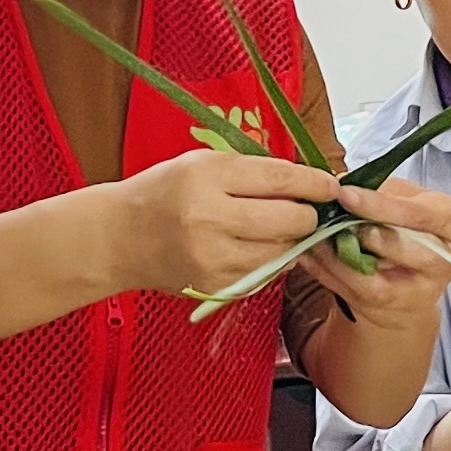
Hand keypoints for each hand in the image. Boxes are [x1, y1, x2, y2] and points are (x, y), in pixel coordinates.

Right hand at [117, 146, 343, 298]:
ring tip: (280, 226)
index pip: (279, 179)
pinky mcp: (216, 285)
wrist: (119, 237)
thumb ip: (251, 171)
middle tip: (305, 208)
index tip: (331, 184)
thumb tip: (305, 181)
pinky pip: (264, 273)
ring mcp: (213, 258)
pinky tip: (257, 246)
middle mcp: (210, 219)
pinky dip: (270, 259)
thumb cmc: (163, 192)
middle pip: (290, 219)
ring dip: (291, 239)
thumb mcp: (202, 164)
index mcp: (207, 178)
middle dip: (307, 214)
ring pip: (283, 251)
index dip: (314, 182)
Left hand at [320, 172, 450, 311]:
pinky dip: (321, 266)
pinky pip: (346, 286)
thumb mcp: (410, 200)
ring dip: (333, 248)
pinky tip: (306, 249)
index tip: (344, 192)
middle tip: (325, 213)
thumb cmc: (411, 228)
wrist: (414, 279)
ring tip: (312, 229)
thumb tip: (339, 181)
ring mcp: (414, 290)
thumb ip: (383, 189)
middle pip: (396, 246)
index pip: (417, 214)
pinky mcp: (384, 307)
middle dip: (356, 229)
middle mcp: (441, 260)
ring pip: (367, 271)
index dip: (379, 204)